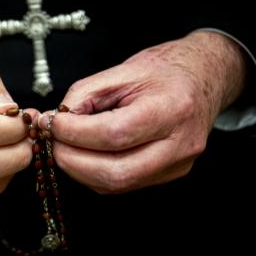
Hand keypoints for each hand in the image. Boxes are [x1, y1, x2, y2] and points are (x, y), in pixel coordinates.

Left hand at [39, 31, 246, 193]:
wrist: (202, 79)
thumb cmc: (164, 71)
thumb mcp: (121, 70)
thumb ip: (84, 96)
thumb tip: (53, 122)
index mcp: (171, 108)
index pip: (115, 134)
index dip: (75, 133)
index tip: (52, 123)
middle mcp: (180, 144)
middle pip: (116, 172)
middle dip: (72, 160)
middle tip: (53, 141)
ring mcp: (176, 165)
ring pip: (116, 184)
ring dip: (80, 169)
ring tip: (66, 145)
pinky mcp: (169, 175)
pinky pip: (123, 184)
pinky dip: (95, 172)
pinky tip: (85, 154)